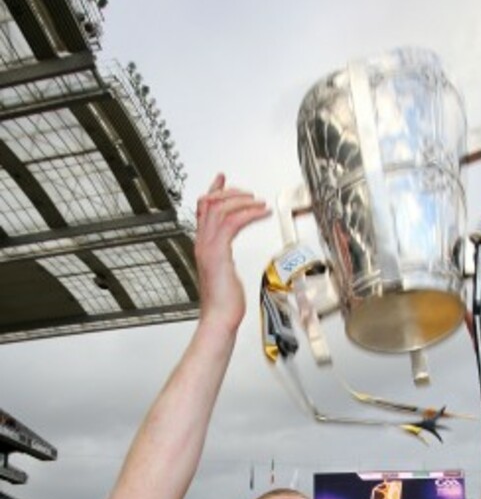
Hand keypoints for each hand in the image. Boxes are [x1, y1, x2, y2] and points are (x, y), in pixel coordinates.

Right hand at [194, 173, 269, 329]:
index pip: (203, 211)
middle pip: (210, 203)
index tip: (221, 179)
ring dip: (242, 201)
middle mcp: (202, 243)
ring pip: (220, 209)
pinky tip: (261, 214)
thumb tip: (229, 262)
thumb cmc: (224, 304)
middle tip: (249, 193)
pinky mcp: (218, 252)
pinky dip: (249, 213)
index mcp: (203, 247)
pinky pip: (232, 222)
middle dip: (230, 192)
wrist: (219, 319)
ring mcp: (208, 247)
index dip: (212, 191)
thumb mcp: (224, 276)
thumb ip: (224, 263)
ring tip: (259, 203)